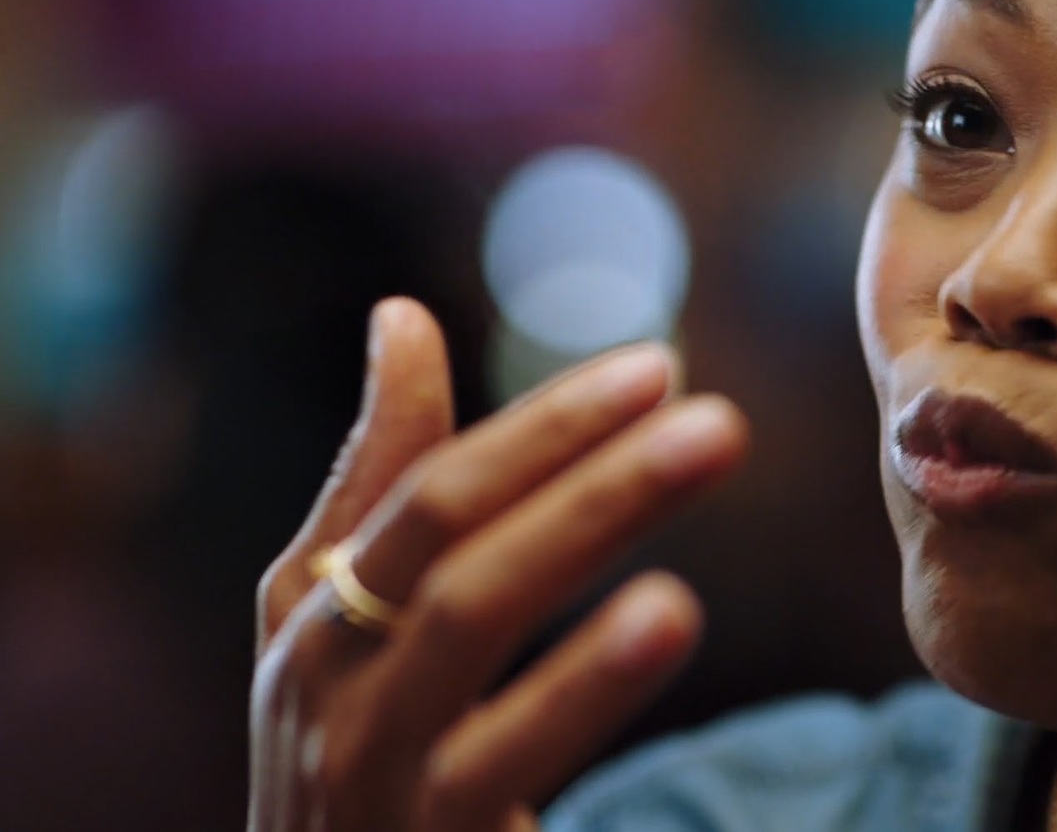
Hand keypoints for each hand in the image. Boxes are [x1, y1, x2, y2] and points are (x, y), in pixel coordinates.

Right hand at [249, 298, 748, 831]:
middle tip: (715, 418)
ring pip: (471, 620)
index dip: (541, 426)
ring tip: (698, 464)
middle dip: (582, 465)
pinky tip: (667, 615)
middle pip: (454, 539)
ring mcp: (367, 768)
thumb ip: (378, 479)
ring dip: (585, 527)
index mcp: (311, 612)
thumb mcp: (339, 625)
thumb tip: (400, 316)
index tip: (653, 368)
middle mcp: (323, 679)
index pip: (430, 490)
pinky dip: (581, 680)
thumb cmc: (349, 754)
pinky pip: (498, 755)